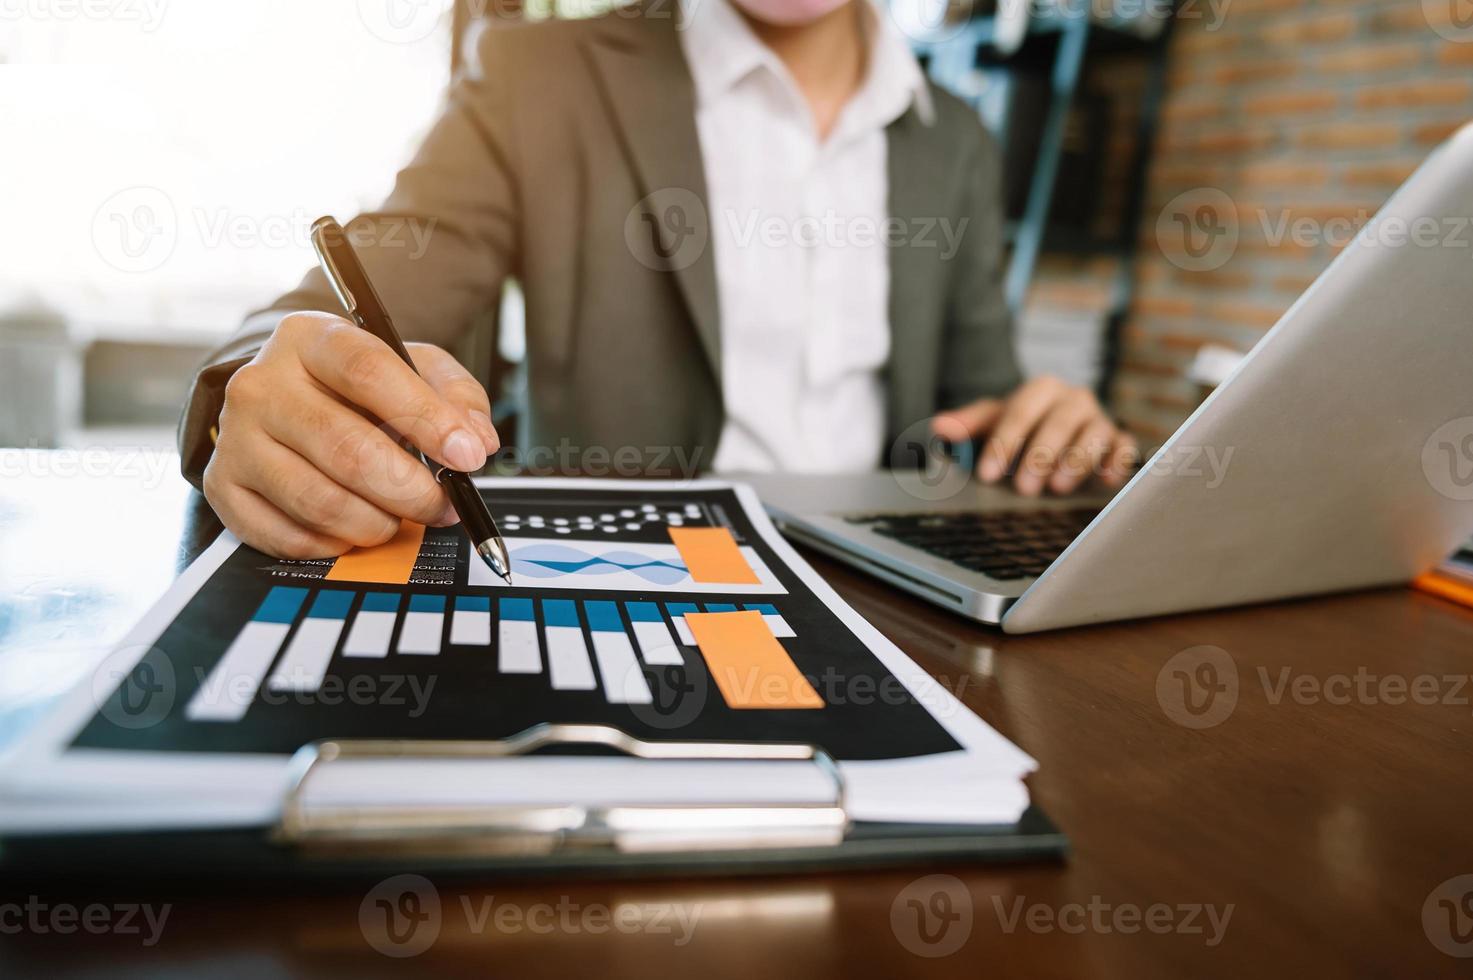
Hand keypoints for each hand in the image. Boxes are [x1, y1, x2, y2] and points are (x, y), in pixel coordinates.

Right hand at [203, 311, 499, 558]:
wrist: (279, 400)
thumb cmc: (352, 387)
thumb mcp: (410, 368)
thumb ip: (454, 395)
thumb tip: (476, 442)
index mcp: (311, 339)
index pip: (369, 373)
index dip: (426, 418)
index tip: (466, 456)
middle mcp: (262, 385)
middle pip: (346, 448)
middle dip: (411, 489)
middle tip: (445, 506)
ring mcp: (236, 439)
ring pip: (320, 500)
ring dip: (378, 522)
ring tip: (401, 517)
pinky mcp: (224, 488)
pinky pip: (289, 536)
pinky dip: (336, 543)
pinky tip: (356, 527)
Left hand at [930, 376, 1137, 496]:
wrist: (1056, 424)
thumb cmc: (1022, 425)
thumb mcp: (993, 420)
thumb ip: (968, 423)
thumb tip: (939, 426)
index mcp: (1041, 389)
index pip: (1020, 413)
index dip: (1003, 444)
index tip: (987, 474)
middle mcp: (1073, 399)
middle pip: (1057, 424)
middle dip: (1039, 456)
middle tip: (1024, 487)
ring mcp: (1098, 418)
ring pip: (1092, 434)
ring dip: (1076, 460)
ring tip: (1058, 487)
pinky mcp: (1117, 439)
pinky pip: (1123, 447)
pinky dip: (1117, 462)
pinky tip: (1106, 481)